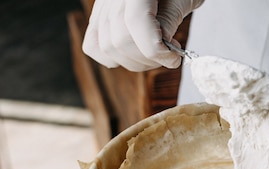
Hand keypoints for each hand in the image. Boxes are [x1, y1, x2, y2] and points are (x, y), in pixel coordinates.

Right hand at [82, 0, 203, 71]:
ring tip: (156, 52)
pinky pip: (94, 46)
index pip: (136, 22)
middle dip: (149, 59)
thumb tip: (161, 49)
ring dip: (136, 62)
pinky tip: (136, 53)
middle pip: (120, 41)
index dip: (156, 49)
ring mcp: (103, 5)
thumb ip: (169, 20)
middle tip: (169, 54)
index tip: (174, 58)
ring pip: (107, 47)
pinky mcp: (100, 15)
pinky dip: (114, 58)